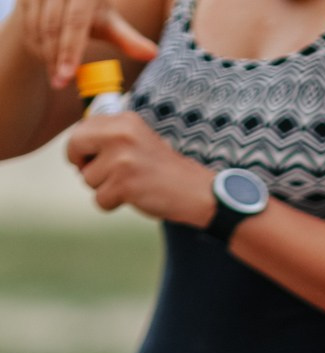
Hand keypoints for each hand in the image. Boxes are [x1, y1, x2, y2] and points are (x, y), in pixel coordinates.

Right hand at [18, 0, 158, 88]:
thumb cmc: (90, 12)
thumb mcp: (110, 23)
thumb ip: (128, 39)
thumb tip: (153, 54)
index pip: (75, 22)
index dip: (69, 50)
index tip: (67, 76)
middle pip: (53, 26)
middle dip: (55, 57)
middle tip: (59, 83)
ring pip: (37, 27)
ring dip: (45, 53)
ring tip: (56, 73)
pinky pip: (27, 25)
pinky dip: (35, 44)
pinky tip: (46, 58)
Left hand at [66, 109, 213, 222]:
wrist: (192, 190)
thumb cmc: (161, 169)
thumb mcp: (137, 138)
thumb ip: (109, 136)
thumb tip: (75, 149)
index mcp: (123, 120)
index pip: (80, 129)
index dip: (79, 148)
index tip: (89, 159)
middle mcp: (120, 134)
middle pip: (74, 147)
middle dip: (81, 165)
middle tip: (97, 174)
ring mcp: (122, 160)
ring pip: (87, 178)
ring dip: (103, 188)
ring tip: (128, 185)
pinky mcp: (125, 185)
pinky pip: (100, 199)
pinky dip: (111, 204)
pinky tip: (131, 197)